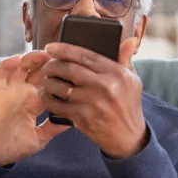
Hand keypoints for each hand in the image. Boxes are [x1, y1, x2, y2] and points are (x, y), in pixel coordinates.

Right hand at [0, 52, 68, 166]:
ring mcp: (10, 91)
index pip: (50, 82)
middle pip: (37, 70)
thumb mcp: (40, 138)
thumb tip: (73, 120)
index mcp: (36, 102)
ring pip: (20, 67)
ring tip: (43, 54)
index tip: (73, 67)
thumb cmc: (16, 146)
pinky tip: (16, 60)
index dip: (60, 74)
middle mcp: (24, 93)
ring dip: (30, 58)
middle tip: (60, 55)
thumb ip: (54, 127)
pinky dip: (6, 65)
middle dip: (48, 61)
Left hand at [40, 38, 148, 159]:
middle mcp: (105, 86)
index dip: (65, 49)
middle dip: (52, 65)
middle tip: (46, 65)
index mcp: (116, 73)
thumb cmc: (128, 105)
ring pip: (61, 86)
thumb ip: (126, 59)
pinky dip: (48, 99)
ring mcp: (93, 102)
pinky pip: (58, 105)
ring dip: (48, 82)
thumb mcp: (133, 80)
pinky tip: (46, 95)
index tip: (51, 47)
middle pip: (69, 68)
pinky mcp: (83, 117)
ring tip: (45, 80)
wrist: (128, 137)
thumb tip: (129, 40)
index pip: (86, 55)